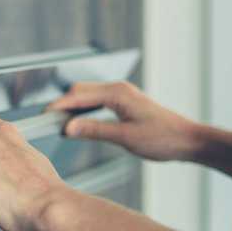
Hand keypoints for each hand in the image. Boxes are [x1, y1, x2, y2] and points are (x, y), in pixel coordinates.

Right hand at [48, 82, 201, 161]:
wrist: (188, 140)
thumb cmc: (163, 138)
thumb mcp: (125, 137)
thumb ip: (94, 130)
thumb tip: (68, 127)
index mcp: (118, 93)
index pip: (78, 95)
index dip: (58, 106)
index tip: (43, 116)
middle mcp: (119, 89)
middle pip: (80, 91)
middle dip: (62, 104)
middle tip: (46, 121)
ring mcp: (122, 95)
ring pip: (88, 95)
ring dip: (72, 106)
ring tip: (58, 122)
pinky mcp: (125, 103)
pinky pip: (97, 100)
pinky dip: (84, 109)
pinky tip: (79, 121)